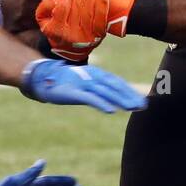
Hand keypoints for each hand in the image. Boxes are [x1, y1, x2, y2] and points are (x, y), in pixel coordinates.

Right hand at [20, 59, 146, 111]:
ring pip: (105, 92)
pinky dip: (101, 104)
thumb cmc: (65, 82)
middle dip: (129, 96)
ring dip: (120, 100)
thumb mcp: (84, 84)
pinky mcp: (73, 91)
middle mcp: (92, 77)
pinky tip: (110, 111)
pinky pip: (90, 98)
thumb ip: (96, 89)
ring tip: (132, 108)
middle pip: (114, 87)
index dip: (129, 91)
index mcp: (96, 74)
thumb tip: (111, 99)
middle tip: (142, 106)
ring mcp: (83, 83)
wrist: (43, 78)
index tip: (141, 101)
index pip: (116, 83)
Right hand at [36, 0, 107, 58]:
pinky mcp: (98, 37)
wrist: (74, 51)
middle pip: (77, 6)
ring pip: (89, 11)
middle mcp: (69, 34)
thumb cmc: (59, 30)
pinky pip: (100, 20)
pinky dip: (102, 8)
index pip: (62, 6)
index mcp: (55, 29)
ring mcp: (84, 37)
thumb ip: (46, 7)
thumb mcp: (46, 21)